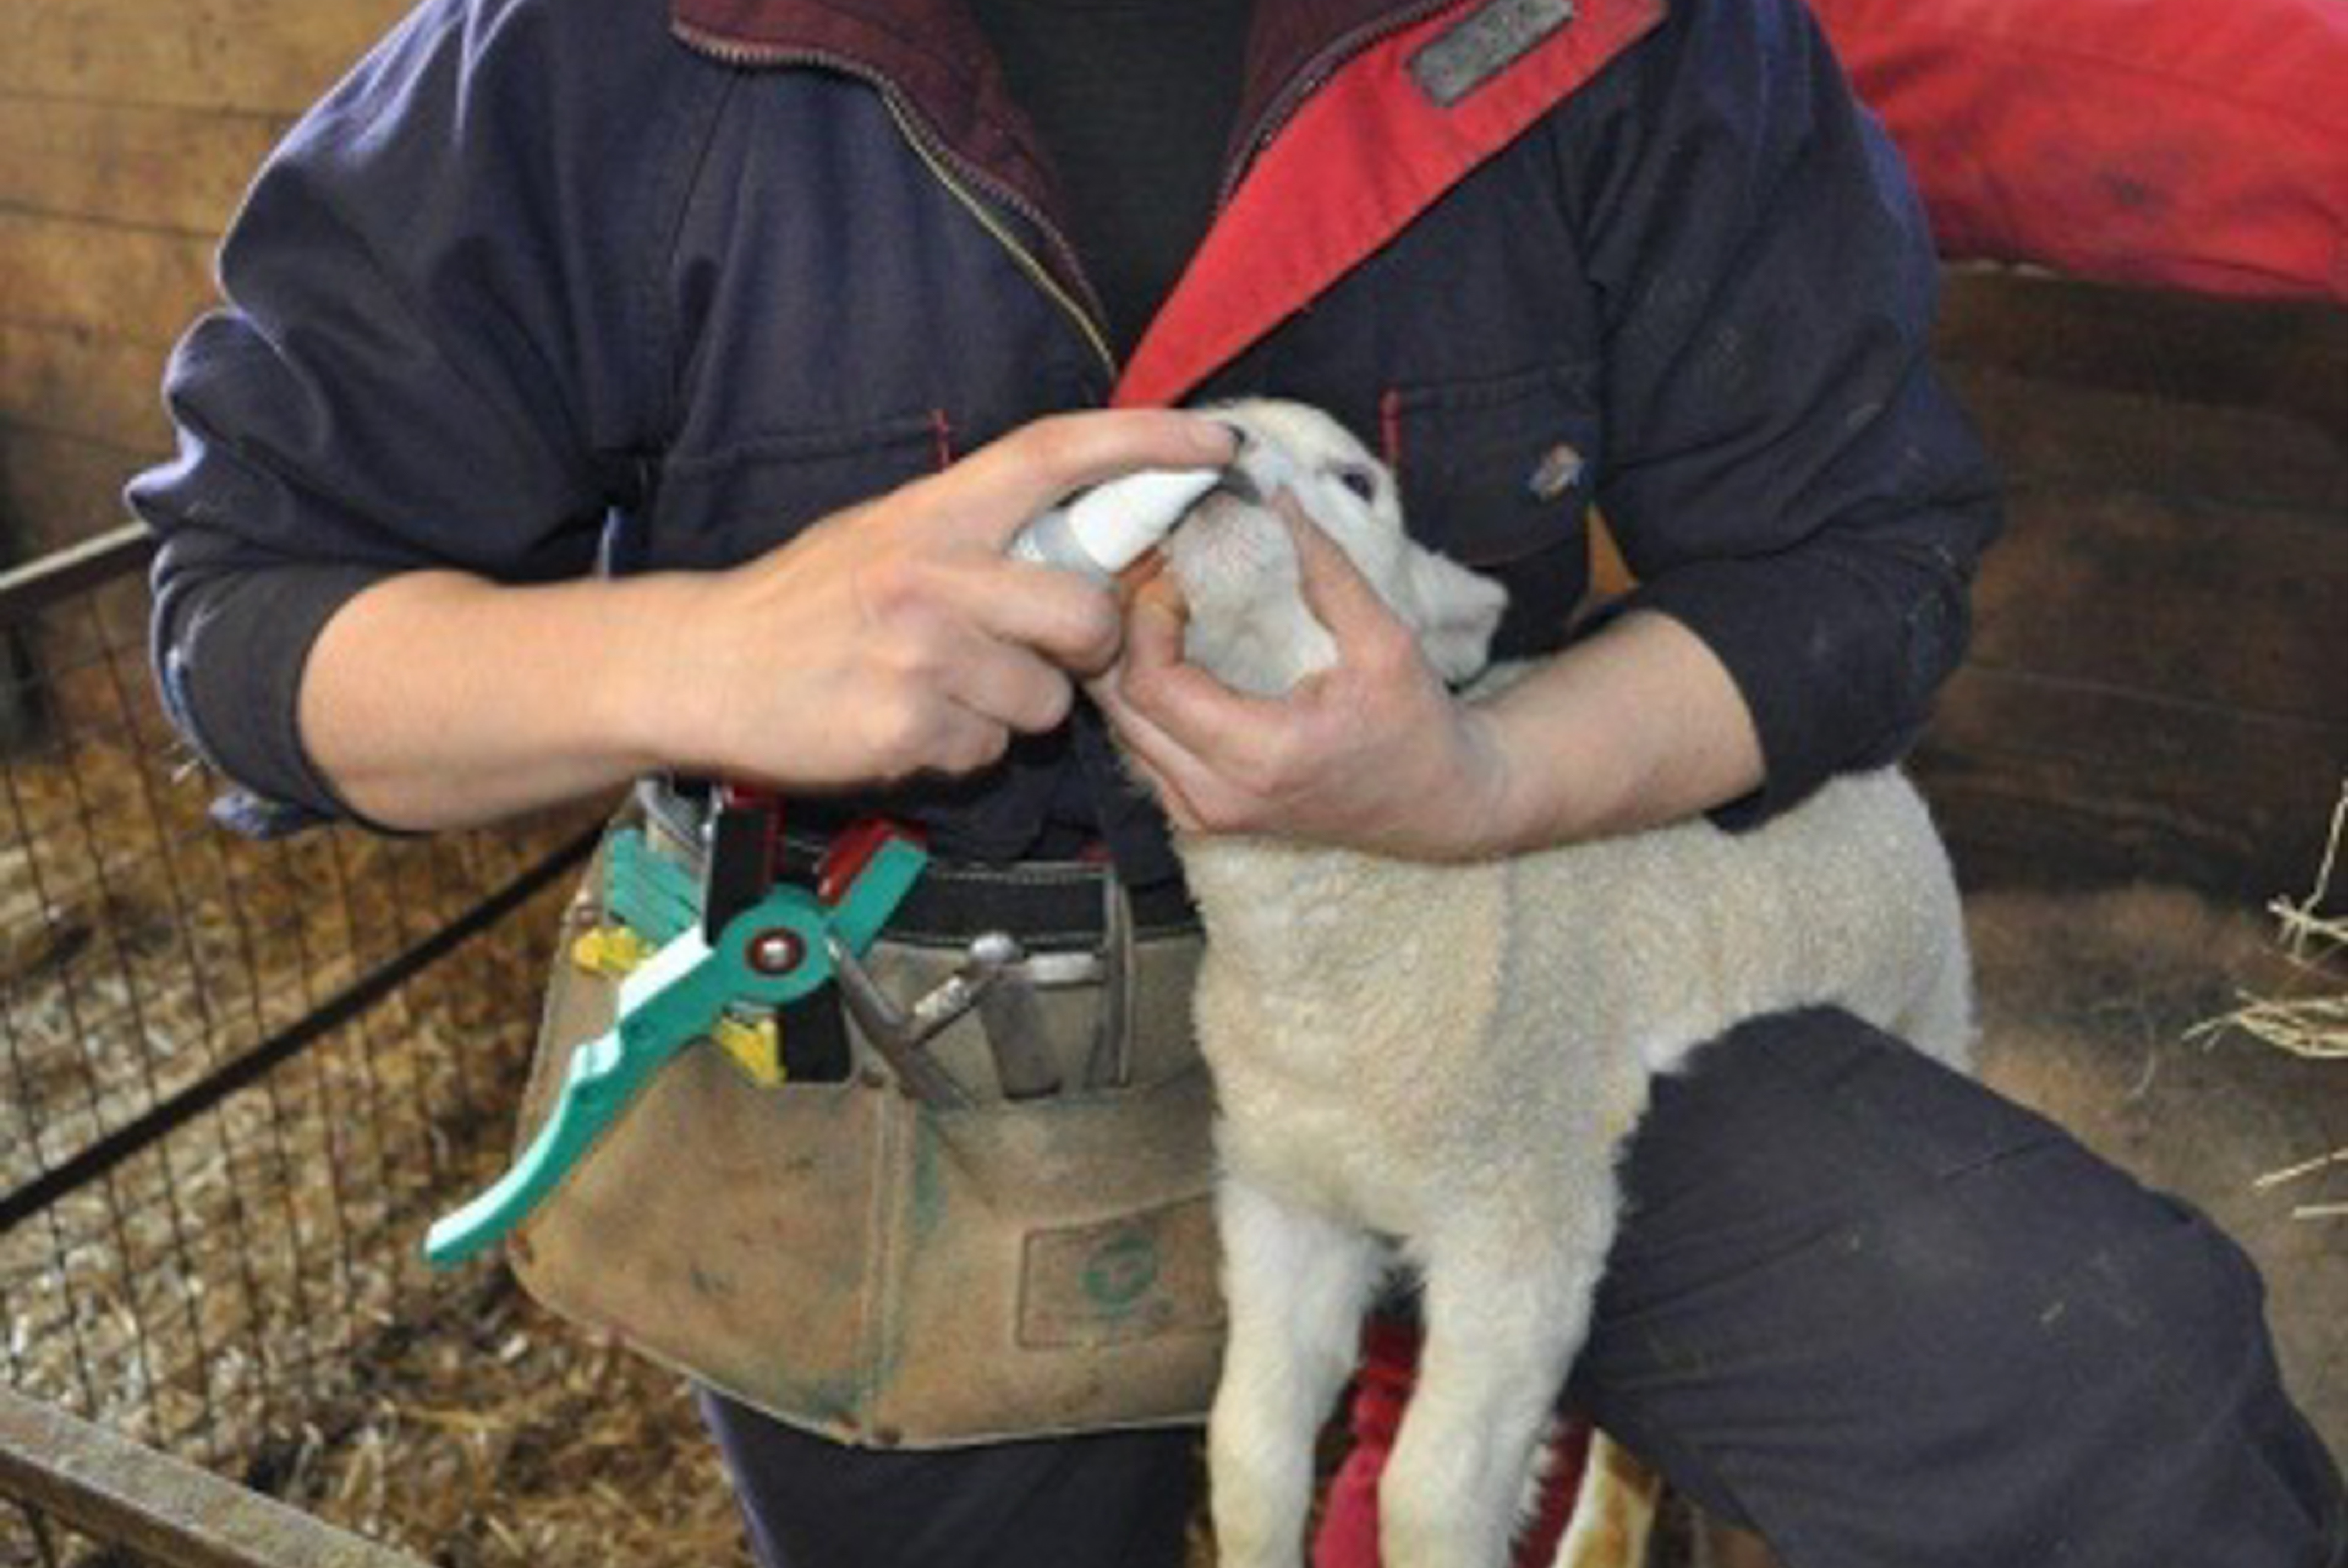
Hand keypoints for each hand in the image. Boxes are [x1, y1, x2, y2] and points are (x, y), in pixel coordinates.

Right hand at [658, 410, 1236, 789]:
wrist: (704, 668)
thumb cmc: (806, 603)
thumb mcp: (888, 535)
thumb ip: (980, 536)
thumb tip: (1081, 546)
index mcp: (933, 512)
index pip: (1056, 454)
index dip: (1145, 441)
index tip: (1214, 442)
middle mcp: (931, 576)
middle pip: (1087, 616)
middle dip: (1091, 648)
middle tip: (1052, 650)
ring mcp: (920, 656)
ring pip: (1045, 703)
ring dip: (1016, 708)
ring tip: (945, 688)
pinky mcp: (905, 729)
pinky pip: (987, 752)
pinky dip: (963, 748)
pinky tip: (909, 721)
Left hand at [1093, 500, 1519, 861]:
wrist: (1433, 804)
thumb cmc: (1415, 726)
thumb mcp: (1387, 641)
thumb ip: (1329, 572)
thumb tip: (1278, 499)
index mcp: (1259, 758)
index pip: (1152, 684)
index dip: (1145, 619)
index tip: (1175, 573)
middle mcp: (1215, 797)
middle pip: (1119, 707)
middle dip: (1120, 632)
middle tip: (1148, 574)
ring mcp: (1202, 812)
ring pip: (1121, 729)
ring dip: (1123, 661)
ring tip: (1152, 602)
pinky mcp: (1199, 811)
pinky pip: (1139, 747)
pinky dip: (1139, 695)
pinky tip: (1163, 648)